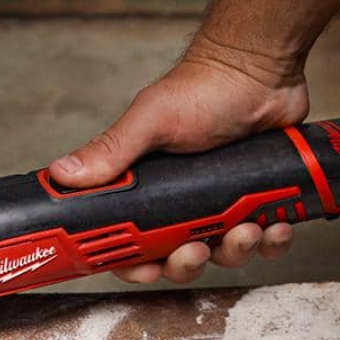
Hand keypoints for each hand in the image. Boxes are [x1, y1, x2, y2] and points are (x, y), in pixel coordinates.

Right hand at [49, 36, 309, 284]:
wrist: (262, 71)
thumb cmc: (204, 87)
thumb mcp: (152, 119)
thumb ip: (112, 151)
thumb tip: (62, 174)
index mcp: (152, 190)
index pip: (133, 244)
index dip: (137, 265)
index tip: (148, 269)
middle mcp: (186, 203)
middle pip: (179, 260)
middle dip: (190, 262)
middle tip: (198, 248)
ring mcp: (225, 206)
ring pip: (226, 254)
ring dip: (237, 250)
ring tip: (247, 226)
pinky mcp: (261, 203)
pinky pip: (267, 242)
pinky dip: (273, 240)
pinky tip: (277, 225)